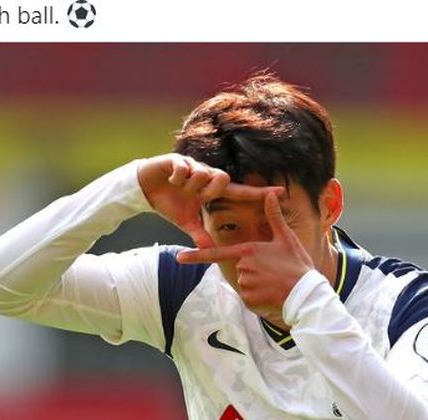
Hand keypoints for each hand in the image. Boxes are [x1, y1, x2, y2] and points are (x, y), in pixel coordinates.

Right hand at [137, 154, 282, 247]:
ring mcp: (193, 166)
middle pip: (222, 178)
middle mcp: (207, 175)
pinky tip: (170, 181)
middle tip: (196, 196)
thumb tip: (209, 251)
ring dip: (190, 185)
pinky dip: (177, 177)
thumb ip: (200, 234)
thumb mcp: (186, 222)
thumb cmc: (170, 203)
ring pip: (202, 173)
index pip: (240, 191)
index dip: (259, 192)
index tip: (281, 192)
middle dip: (209, 189)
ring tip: (178, 188)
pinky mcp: (178, 160)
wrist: (145, 188)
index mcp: (211, 190)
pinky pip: (184, 168)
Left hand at [176, 191, 313, 321]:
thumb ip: (274, 216)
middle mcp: (243, 267)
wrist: (305, 294)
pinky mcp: (249, 299)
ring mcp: (244, 284)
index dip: (196, 256)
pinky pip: (248, 297)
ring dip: (257, 284)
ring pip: (244, 283)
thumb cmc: (297, 264)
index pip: (216, 254)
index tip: (179, 258)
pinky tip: (271, 294)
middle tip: (274, 272)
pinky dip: (258, 297)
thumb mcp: (286, 238)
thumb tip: (271, 194)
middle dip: (254, 270)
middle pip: (239, 268)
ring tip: (274, 283)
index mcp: (248, 251)